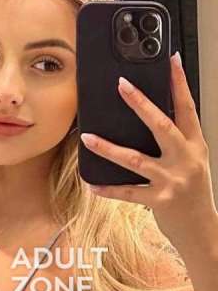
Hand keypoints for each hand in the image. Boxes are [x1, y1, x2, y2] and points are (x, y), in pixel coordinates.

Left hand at [80, 52, 217, 253]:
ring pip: (135, 159)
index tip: (171, 60)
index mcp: (195, 146)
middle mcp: (185, 160)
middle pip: (162, 126)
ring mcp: (172, 181)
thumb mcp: (193, 163)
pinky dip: (108, 189)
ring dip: (108, 148)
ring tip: (87, 138)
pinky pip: (128, 193)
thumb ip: (177, 143)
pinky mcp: (159, 201)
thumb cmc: (194, 194)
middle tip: (122, 85)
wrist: (202, 230)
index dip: (180, 84)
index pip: (188, 109)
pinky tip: (92, 185)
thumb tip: (150, 120)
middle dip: (141, 104)